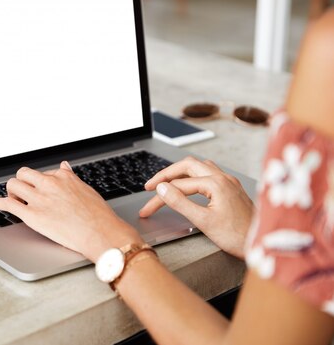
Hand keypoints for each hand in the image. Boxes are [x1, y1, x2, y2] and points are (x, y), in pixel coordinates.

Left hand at [0, 161, 143, 262]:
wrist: (101, 233)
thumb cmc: (98, 216)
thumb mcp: (86, 190)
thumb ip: (71, 178)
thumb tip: (64, 166)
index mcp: (63, 177)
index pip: (44, 172)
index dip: (39, 182)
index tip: (38, 187)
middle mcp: (49, 184)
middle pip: (24, 173)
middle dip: (22, 182)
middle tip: (22, 192)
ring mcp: (40, 199)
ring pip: (14, 184)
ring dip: (11, 191)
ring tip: (13, 199)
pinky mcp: (32, 215)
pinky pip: (9, 204)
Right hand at [140, 156, 254, 258]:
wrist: (263, 244)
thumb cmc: (238, 237)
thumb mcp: (203, 221)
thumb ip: (180, 202)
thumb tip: (162, 188)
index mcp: (215, 183)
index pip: (178, 186)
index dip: (159, 197)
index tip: (147, 208)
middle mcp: (223, 178)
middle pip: (187, 166)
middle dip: (166, 174)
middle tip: (150, 185)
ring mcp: (229, 182)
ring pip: (199, 167)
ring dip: (180, 172)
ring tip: (167, 182)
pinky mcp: (232, 189)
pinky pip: (209, 173)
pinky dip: (194, 176)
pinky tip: (190, 185)